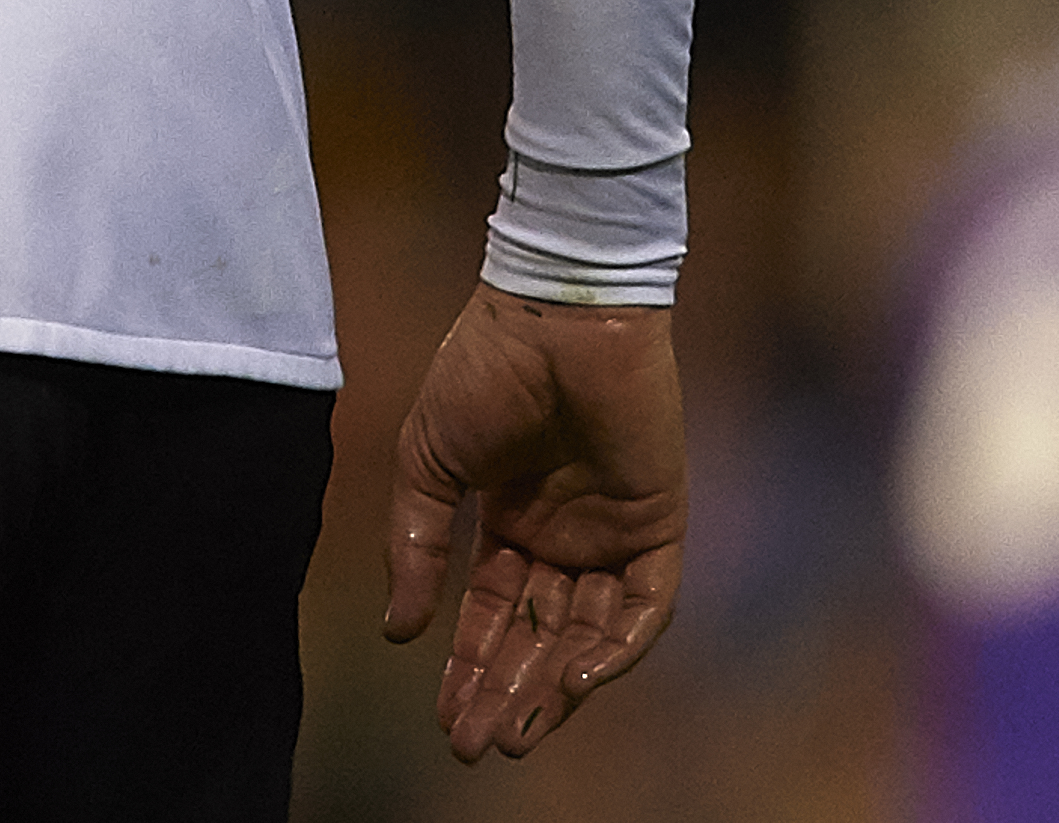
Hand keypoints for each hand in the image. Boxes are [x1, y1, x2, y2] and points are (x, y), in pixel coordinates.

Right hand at [380, 287, 689, 761]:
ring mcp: (614, 533)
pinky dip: (616, 649)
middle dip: (506, 692)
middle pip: (537, 635)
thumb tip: (399, 632)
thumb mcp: (428, 460)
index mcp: (511, 518)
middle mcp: (565, 535)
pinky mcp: (659, 525)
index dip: (467, 665)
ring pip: (587, 634)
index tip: (445, 720)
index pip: (490, 611)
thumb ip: (417, 544)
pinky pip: (644, 607)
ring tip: (519, 731)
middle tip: (478, 745)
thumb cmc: (484, 369)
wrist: (554, 313)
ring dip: (556, 687)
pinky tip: (576, 680)